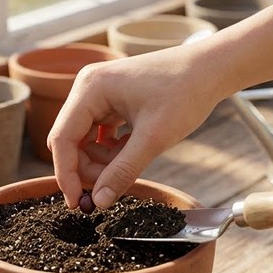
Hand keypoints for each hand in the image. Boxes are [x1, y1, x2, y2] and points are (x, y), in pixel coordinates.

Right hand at [47, 45, 221, 209]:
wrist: (210, 69)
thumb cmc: (185, 93)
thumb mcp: (153, 139)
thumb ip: (123, 171)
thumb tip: (99, 202)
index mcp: (90, 89)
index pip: (62, 139)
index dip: (67, 174)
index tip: (78, 203)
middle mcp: (88, 87)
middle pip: (70, 141)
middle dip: (87, 168)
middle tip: (111, 188)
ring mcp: (99, 93)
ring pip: (84, 140)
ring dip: (101, 161)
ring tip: (129, 165)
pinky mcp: (112, 100)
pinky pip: (99, 133)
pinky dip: (111, 150)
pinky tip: (132, 152)